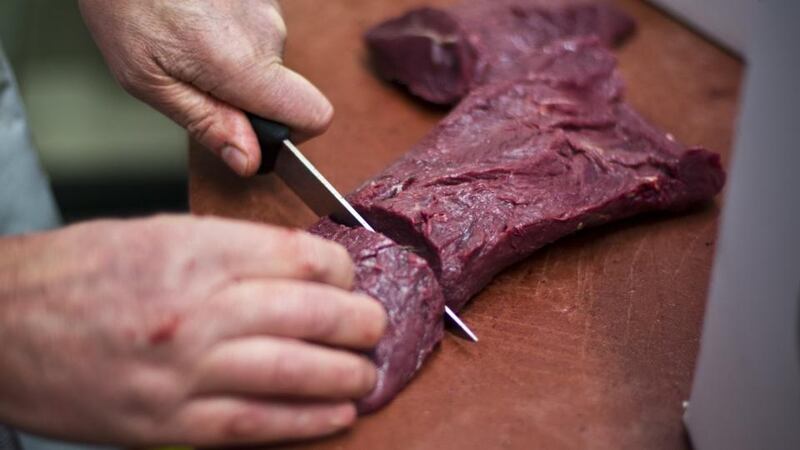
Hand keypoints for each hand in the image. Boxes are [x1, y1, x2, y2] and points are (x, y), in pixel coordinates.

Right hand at [0, 216, 385, 445]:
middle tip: (376, 326)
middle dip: (359, 323)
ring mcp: (183, 371)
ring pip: (292, 372)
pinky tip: (338, 413)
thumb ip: (233, 250)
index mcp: (194, 250)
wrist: (1, 325)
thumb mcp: (159, 235)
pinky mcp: (167, 423)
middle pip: (309, 314)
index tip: (349, 280)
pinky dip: (305, 421)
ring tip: (369, 372)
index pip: (299, 257)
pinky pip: (254, 424)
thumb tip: (300, 269)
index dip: (340, 270)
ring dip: (345, 374)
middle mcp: (195, 309)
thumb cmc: (79, 274)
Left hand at [78, 0, 332, 176]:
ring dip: (232, 59)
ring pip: (265, 57)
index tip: (255, 132)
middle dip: (242, 94)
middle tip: (189, 73)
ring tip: (184, 37)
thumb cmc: (125, 4)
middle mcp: (268, 32)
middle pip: (281, 88)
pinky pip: (255, 28)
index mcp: (243, 65)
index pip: (314, 115)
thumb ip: (206, 122)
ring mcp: (267, 6)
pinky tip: (193, 16)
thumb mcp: (149, 79)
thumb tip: (249, 160)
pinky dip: (229, 31)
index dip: (291, 134)